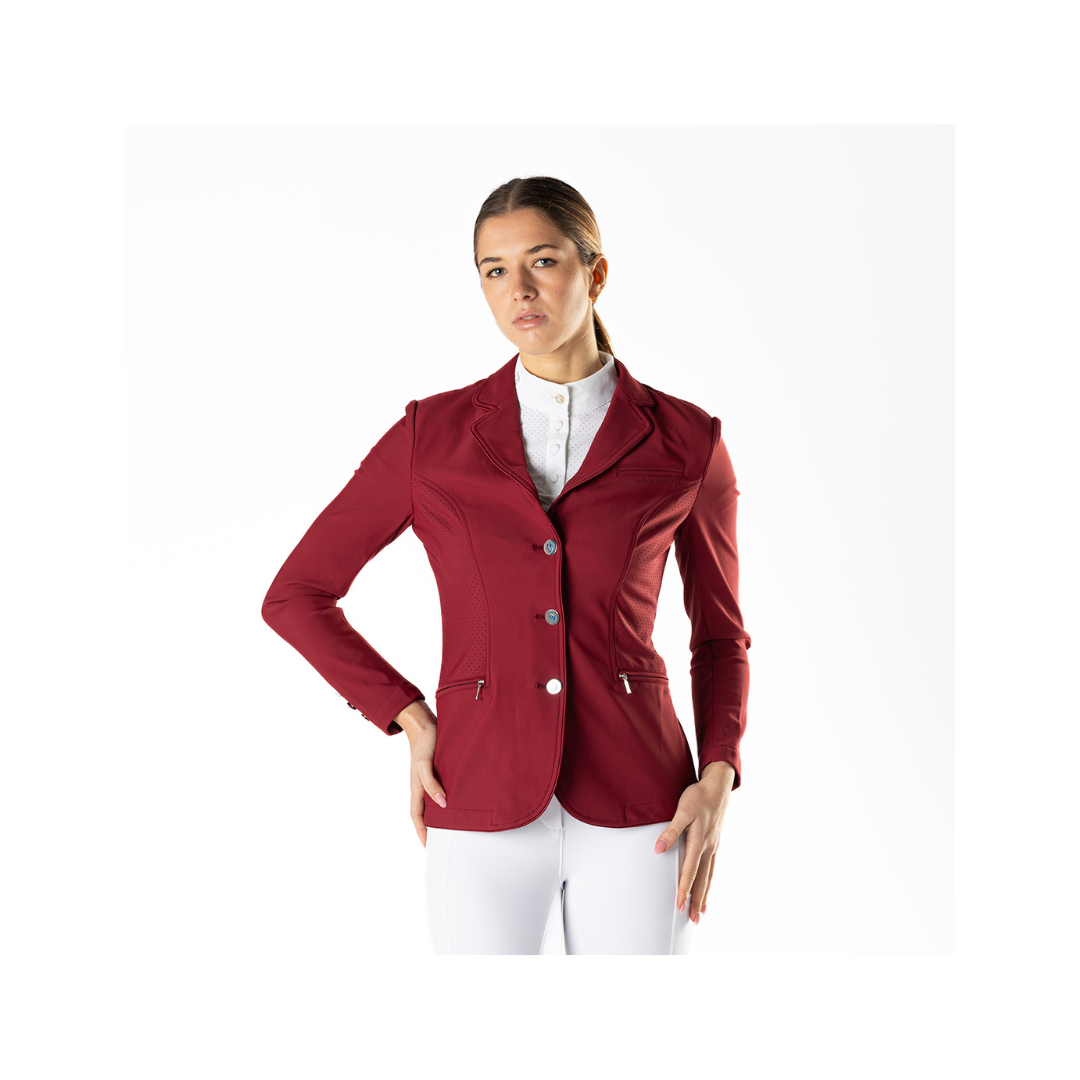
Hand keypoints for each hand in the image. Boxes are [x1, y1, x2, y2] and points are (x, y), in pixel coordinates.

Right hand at [391, 699, 446, 846]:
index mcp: (417, 787)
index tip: (429, 846)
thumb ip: (431, 784)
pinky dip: (448, 799)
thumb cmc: (424, 742)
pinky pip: (442, 789)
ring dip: (441, 814)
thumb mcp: (425, 764)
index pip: (418, 816)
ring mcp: (431, 779)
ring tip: (454, 826)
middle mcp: (423, 786)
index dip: (422, 832)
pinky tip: (459, 800)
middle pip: (426, 813)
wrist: (425, 722)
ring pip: (435, 802)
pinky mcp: (439, 771)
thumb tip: (442, 804)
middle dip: (432, 828)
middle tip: (443, 841)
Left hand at [652, 761, 735, 923]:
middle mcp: (708, 847)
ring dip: (704, 895)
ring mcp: (713, 846)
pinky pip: (713, 867)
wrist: (718, 786)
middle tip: (692, 920)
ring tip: (701, 912)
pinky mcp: (715, 843)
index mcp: (698, 841)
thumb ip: (670, 831)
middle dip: (696, 900)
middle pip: (701, 879)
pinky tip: (707, 888)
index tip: (679, 906)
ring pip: (709, 876)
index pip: (689, 871)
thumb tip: (658, 849)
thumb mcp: (682, 810)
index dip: (684, 890)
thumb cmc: (698, 796)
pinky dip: (710, 881)